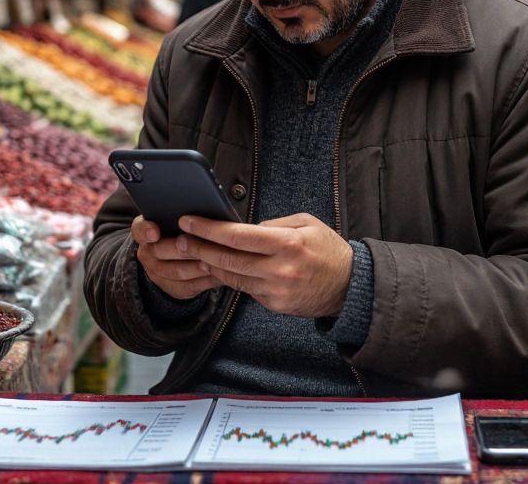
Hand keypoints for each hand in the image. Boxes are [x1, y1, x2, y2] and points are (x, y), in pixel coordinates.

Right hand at [130, 216, 220, 299]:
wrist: (173, 257)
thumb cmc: (179, 230)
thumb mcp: (175, 219)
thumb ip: (183, 216)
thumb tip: (200, 210)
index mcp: (145, 231)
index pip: (140, 229)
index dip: (146, 231)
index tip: (155, 232)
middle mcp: (147, 253)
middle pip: (161, 252)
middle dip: (182, 249)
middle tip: (200, 244)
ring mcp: (158, 274)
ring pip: (177, 272)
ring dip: (197, 266)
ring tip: (215, 259)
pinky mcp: (173, 288)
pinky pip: (188, 286)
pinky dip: (205, 280)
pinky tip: (220, 273)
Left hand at [176, 213, 353, 317]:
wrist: (350, 286)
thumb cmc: (328, 250)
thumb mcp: (306, 224)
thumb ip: (274, 224)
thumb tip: (244, 228)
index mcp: (287, 244)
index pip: (237, 236)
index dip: (208, 229)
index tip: (188, 221)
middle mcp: (279, 269)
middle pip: (227, 259)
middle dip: (197, 248)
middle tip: (177, 239)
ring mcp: (275, 290)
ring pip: (231, 277)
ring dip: (209, 264)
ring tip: (192, 252)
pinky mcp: (274, 305)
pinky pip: (245, 289)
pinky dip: (231, 277)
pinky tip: (219, 267)